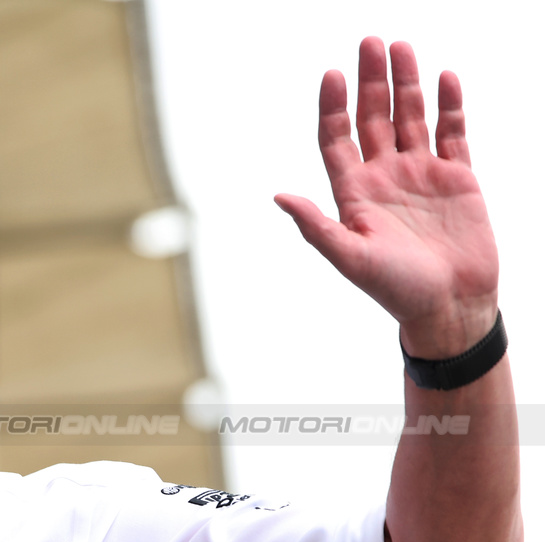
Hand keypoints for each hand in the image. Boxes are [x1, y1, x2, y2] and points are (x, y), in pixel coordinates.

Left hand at [275, 37, 497, 358]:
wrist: (450, 308)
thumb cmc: (396, 290)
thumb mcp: (350, 258)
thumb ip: (315, 226)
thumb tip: (277, 196)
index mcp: (353, 194)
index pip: (336, 139)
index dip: (332, 107)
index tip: (331, 75)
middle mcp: (383, 178)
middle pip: (373, 118)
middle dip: (370, 81)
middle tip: (369, 41)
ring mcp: (420, 174)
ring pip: (410, 117)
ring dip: (406, 83)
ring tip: (401, 47)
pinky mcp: (457, 178)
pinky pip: (451, 131)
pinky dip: (449, 104)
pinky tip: (444, 77)